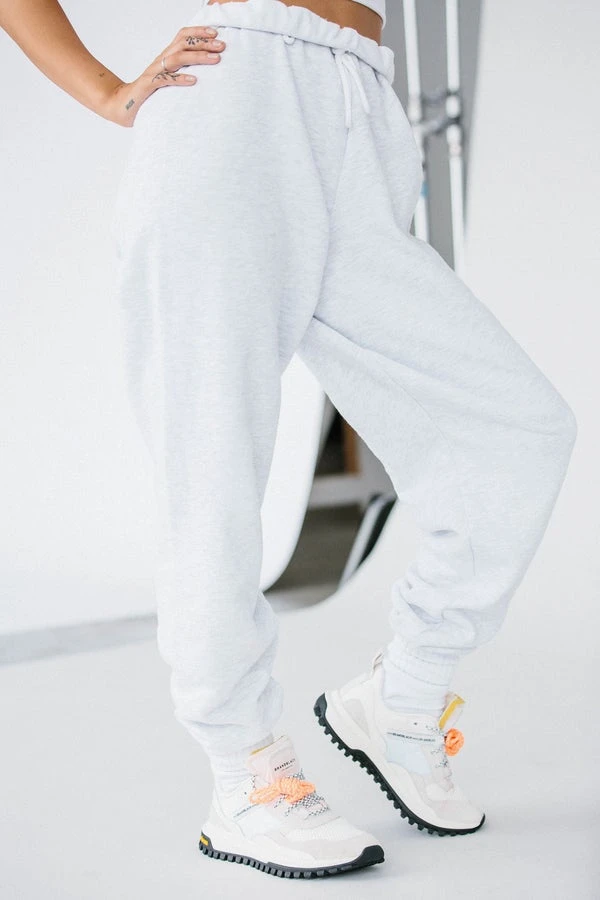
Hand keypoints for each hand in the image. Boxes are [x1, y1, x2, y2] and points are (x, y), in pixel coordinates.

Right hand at [102, 25, 226, 127]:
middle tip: (222, 46)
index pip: (182, 36)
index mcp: (166, 56)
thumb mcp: (170, 79)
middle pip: (183, 44)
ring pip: (177, 58)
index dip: (198, 32)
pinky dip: (180, 79)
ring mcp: (155, 72)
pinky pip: (166, 80)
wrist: (124, 105)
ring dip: (198, 57)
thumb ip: (182, 72)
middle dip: (203, 42)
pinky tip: (194, 80)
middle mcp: (161, 60)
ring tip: (215, 60)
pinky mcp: (149, 86)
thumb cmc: (150, 93)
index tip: (216, 34)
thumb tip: (205, 72)